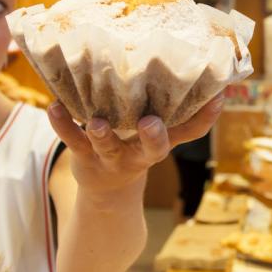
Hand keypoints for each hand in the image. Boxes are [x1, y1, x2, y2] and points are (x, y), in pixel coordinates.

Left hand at [48, 92, 223, 197]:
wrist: (106, 189)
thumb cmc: (138, 145)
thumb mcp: (163, 134)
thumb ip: (183, 113)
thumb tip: (214, 82)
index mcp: (161, 142)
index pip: (189, 132)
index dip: (204, 118)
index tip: (217, 97)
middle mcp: (139, 152)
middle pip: (151, 149)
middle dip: (153, 137)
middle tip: (151, 123)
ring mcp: (110, 155)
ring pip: (107, 146)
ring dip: (102, 134)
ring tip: (97, 121)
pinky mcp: (84, 154)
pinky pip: (72, 140)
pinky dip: (62, 124)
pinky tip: (54, 106)